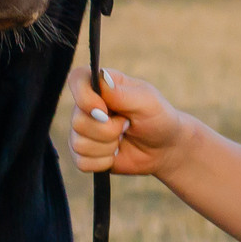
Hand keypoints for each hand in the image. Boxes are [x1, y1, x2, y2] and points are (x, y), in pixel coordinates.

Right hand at [65, 65, 193, 176]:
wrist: (163, 149)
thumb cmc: (157, 118)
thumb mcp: (147, 102)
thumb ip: (122, 94)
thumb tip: (100, 79)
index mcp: (101, 85)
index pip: (77, 80)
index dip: (84, 97)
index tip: (103, 110)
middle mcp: (87, 106)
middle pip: (78, 121)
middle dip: (108, 130)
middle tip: (127, 125)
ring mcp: (83, 130)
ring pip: (79, 144)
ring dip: (108, 147)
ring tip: (122, 138)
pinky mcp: (84, 153)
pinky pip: (82, 162)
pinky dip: (103, 162)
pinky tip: (115, 154)